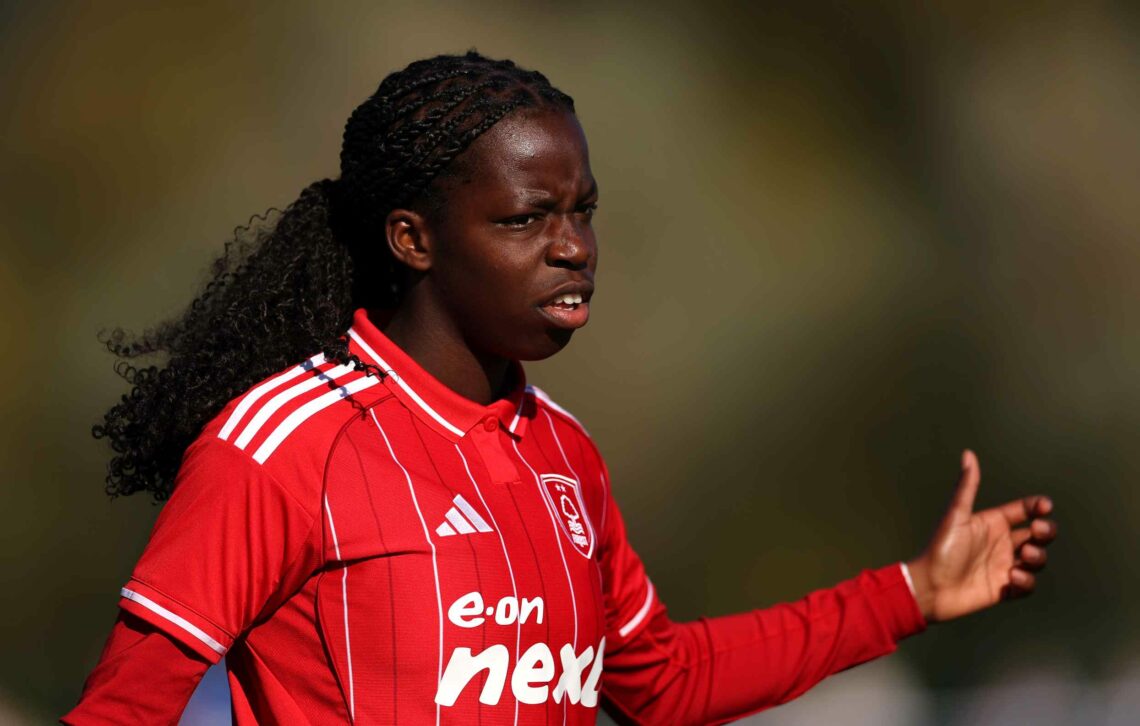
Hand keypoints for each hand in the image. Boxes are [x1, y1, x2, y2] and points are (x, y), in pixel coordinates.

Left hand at [905, 450, 1056, 622]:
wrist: (930, 586)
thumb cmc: (940, 548)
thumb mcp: (956, 516)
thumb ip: (967, 486)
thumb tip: (968, 453)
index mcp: (993, 523)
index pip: (1024, 510)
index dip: (1038, 506)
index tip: (1044, 506)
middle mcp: (1002, 543)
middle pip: (1039, 534)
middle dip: (1047, 531)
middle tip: (1038, 531)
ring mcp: (1005, 565)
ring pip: (1038, 558)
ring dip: (1038, 556)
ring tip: (1024, 555)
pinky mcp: (1005, 588)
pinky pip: (1028, 584)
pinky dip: (1027, 580)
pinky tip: (1012, 577)